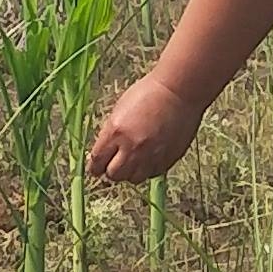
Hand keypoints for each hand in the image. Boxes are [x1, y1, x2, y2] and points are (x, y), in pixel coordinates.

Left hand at [85, 72, 201, 185]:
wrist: (178, 92)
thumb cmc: (148, 94)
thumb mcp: (119, 110)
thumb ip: (110, 134)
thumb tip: (103, 152)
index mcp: (116, 132)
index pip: (97, 161)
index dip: (94, 167)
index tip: (95, 168)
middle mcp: (132, 147)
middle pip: (113, 175)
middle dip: (111, 170)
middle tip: (114, 163)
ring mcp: (151, 156)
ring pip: (133, 179)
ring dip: (129, 172)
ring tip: (132, 160)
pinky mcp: (167, 159)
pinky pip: (151, 174)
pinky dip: (146, 169)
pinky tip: (147, 157)